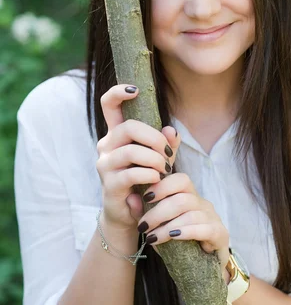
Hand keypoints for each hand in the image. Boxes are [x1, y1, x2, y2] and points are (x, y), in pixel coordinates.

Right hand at [96, 83, 179, 231]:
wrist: (131, 214)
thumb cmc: (145, 181)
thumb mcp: (160, 159)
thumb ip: (166, 144)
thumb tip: (172, 130)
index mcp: (117, 134)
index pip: (108, 104)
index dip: (118, 92)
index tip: (135, 90)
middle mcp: (106, 145)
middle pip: (128, 127)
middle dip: (153, 138)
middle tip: (167, 154)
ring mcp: (105, 165)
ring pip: (131, 151)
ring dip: (154, 159)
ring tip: (164, 169)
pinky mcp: (109, 184)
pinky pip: (132, 173)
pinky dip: (150, 175)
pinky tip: (157, 180)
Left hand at [137, 173, 230, 273]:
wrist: (201, 270)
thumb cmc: (178, 244)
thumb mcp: (158, 227)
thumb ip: (144, 213)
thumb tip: (130, 198)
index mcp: (190, 196)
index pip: (181, 180)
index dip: (163, 185)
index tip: (146, 197)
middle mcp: (203, 204)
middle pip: (182, 198)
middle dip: (158, 212)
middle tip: (142, 226)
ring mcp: (213, 218)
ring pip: (190, 213)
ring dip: (166, 226)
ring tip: (151, 238)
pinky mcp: (220, 234)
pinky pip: (203, 228)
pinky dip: (185, 232)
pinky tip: (172, 237)